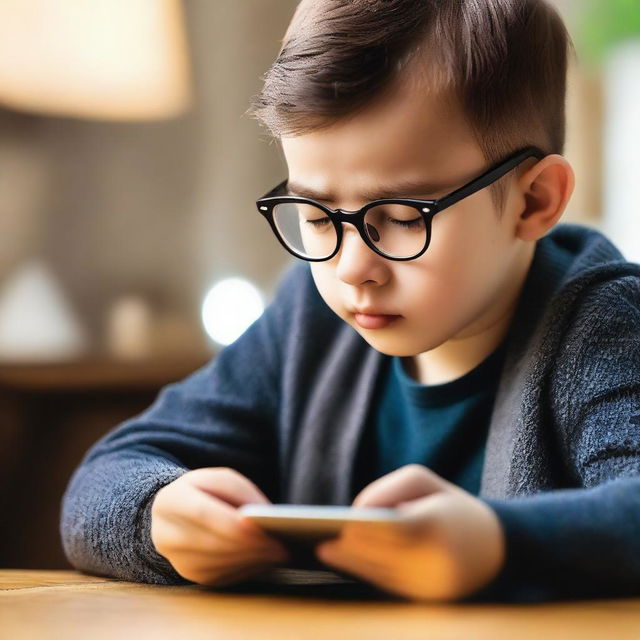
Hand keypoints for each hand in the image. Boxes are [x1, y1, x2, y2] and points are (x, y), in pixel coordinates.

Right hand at [150, 467, 289, 585]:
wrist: (176, 513)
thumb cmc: (205, 491)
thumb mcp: (220, 478)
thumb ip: (241, 490)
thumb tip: (263, 513)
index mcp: (171, 501)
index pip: (202, 514)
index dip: (231, 523)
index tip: (261, 527)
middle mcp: (166, 534)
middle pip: (213, 543)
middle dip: (249, 545)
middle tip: (280, 545)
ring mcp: (176, 560)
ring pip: (219, 564)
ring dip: (251, 560)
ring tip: (279, 553)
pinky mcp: (190, 575)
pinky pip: (222, 576)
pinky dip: (246, 569)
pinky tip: (265, 561)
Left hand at [314, 464, 505, 601]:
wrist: (496, 546)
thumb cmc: (452, 505)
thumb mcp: (425, 481)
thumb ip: (388, 489)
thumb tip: (356, 512)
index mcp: (436, 525)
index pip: (392, 529)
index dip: (365, 530)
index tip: (339, 527)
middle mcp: (435, 560)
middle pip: (383, 555)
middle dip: (353, 549)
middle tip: (322, 542)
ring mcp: (433, 585)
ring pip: (384, 574)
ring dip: (354, 564)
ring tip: (326, 551)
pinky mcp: (430, 600)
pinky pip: (392, 585)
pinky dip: (369, 573)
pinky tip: (349, 563)